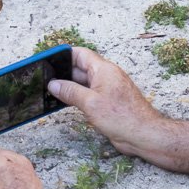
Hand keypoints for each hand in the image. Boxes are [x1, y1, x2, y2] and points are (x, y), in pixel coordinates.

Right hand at [48, 46, 166, 157]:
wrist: (143, 134)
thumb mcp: (90, 103)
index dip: (64, 55)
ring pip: (83, 83)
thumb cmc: (122, 116)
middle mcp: (105, 77)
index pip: (80, 54)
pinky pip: (88, 94)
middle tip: (45, 78)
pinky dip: (76, 97)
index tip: (49, 59)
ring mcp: (107, 90)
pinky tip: (66, 102)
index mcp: (103, 70)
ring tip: (51, 91)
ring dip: (69, 87)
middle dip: (63, 73)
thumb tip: (54, 84)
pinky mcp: (107, 102)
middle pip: (80, 69)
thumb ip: (70, 91)